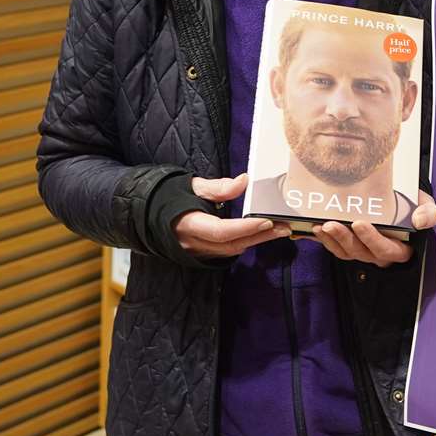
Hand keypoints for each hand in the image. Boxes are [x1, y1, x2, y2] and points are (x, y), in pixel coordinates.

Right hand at [174, 174, 288, 258]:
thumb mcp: (193, 186)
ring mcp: (197, 252)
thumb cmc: (173, 197)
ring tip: (279, 230)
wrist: (151, 214)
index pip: (221, 231)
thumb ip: (219, 187)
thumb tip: (244, 180)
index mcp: (188, 224)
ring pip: (232, 250)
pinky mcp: (202, 255)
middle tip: (284, 227)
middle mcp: (193, 243)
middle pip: (232, 244)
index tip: (267, 220)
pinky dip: (246, 243)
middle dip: (260, 236)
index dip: (245, 227)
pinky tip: (260, 235)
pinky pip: (227, 252)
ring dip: (256, 241)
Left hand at [312, 190, 435, 267]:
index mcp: (400, 249)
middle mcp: (379, 254)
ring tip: (320, 226)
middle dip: (344, 239)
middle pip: (360, 252)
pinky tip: (313, 230)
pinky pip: (335, 248)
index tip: (360, 223)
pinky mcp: (350, 246)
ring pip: (345, 252)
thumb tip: (420, 221)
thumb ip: (429, 214)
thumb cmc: (414, 207)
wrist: (402, 204)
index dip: (372, 239)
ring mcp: (363, 251)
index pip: (385, 249)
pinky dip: (323, 240)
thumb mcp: (427, 207)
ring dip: (331, 240)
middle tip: (330, 224)